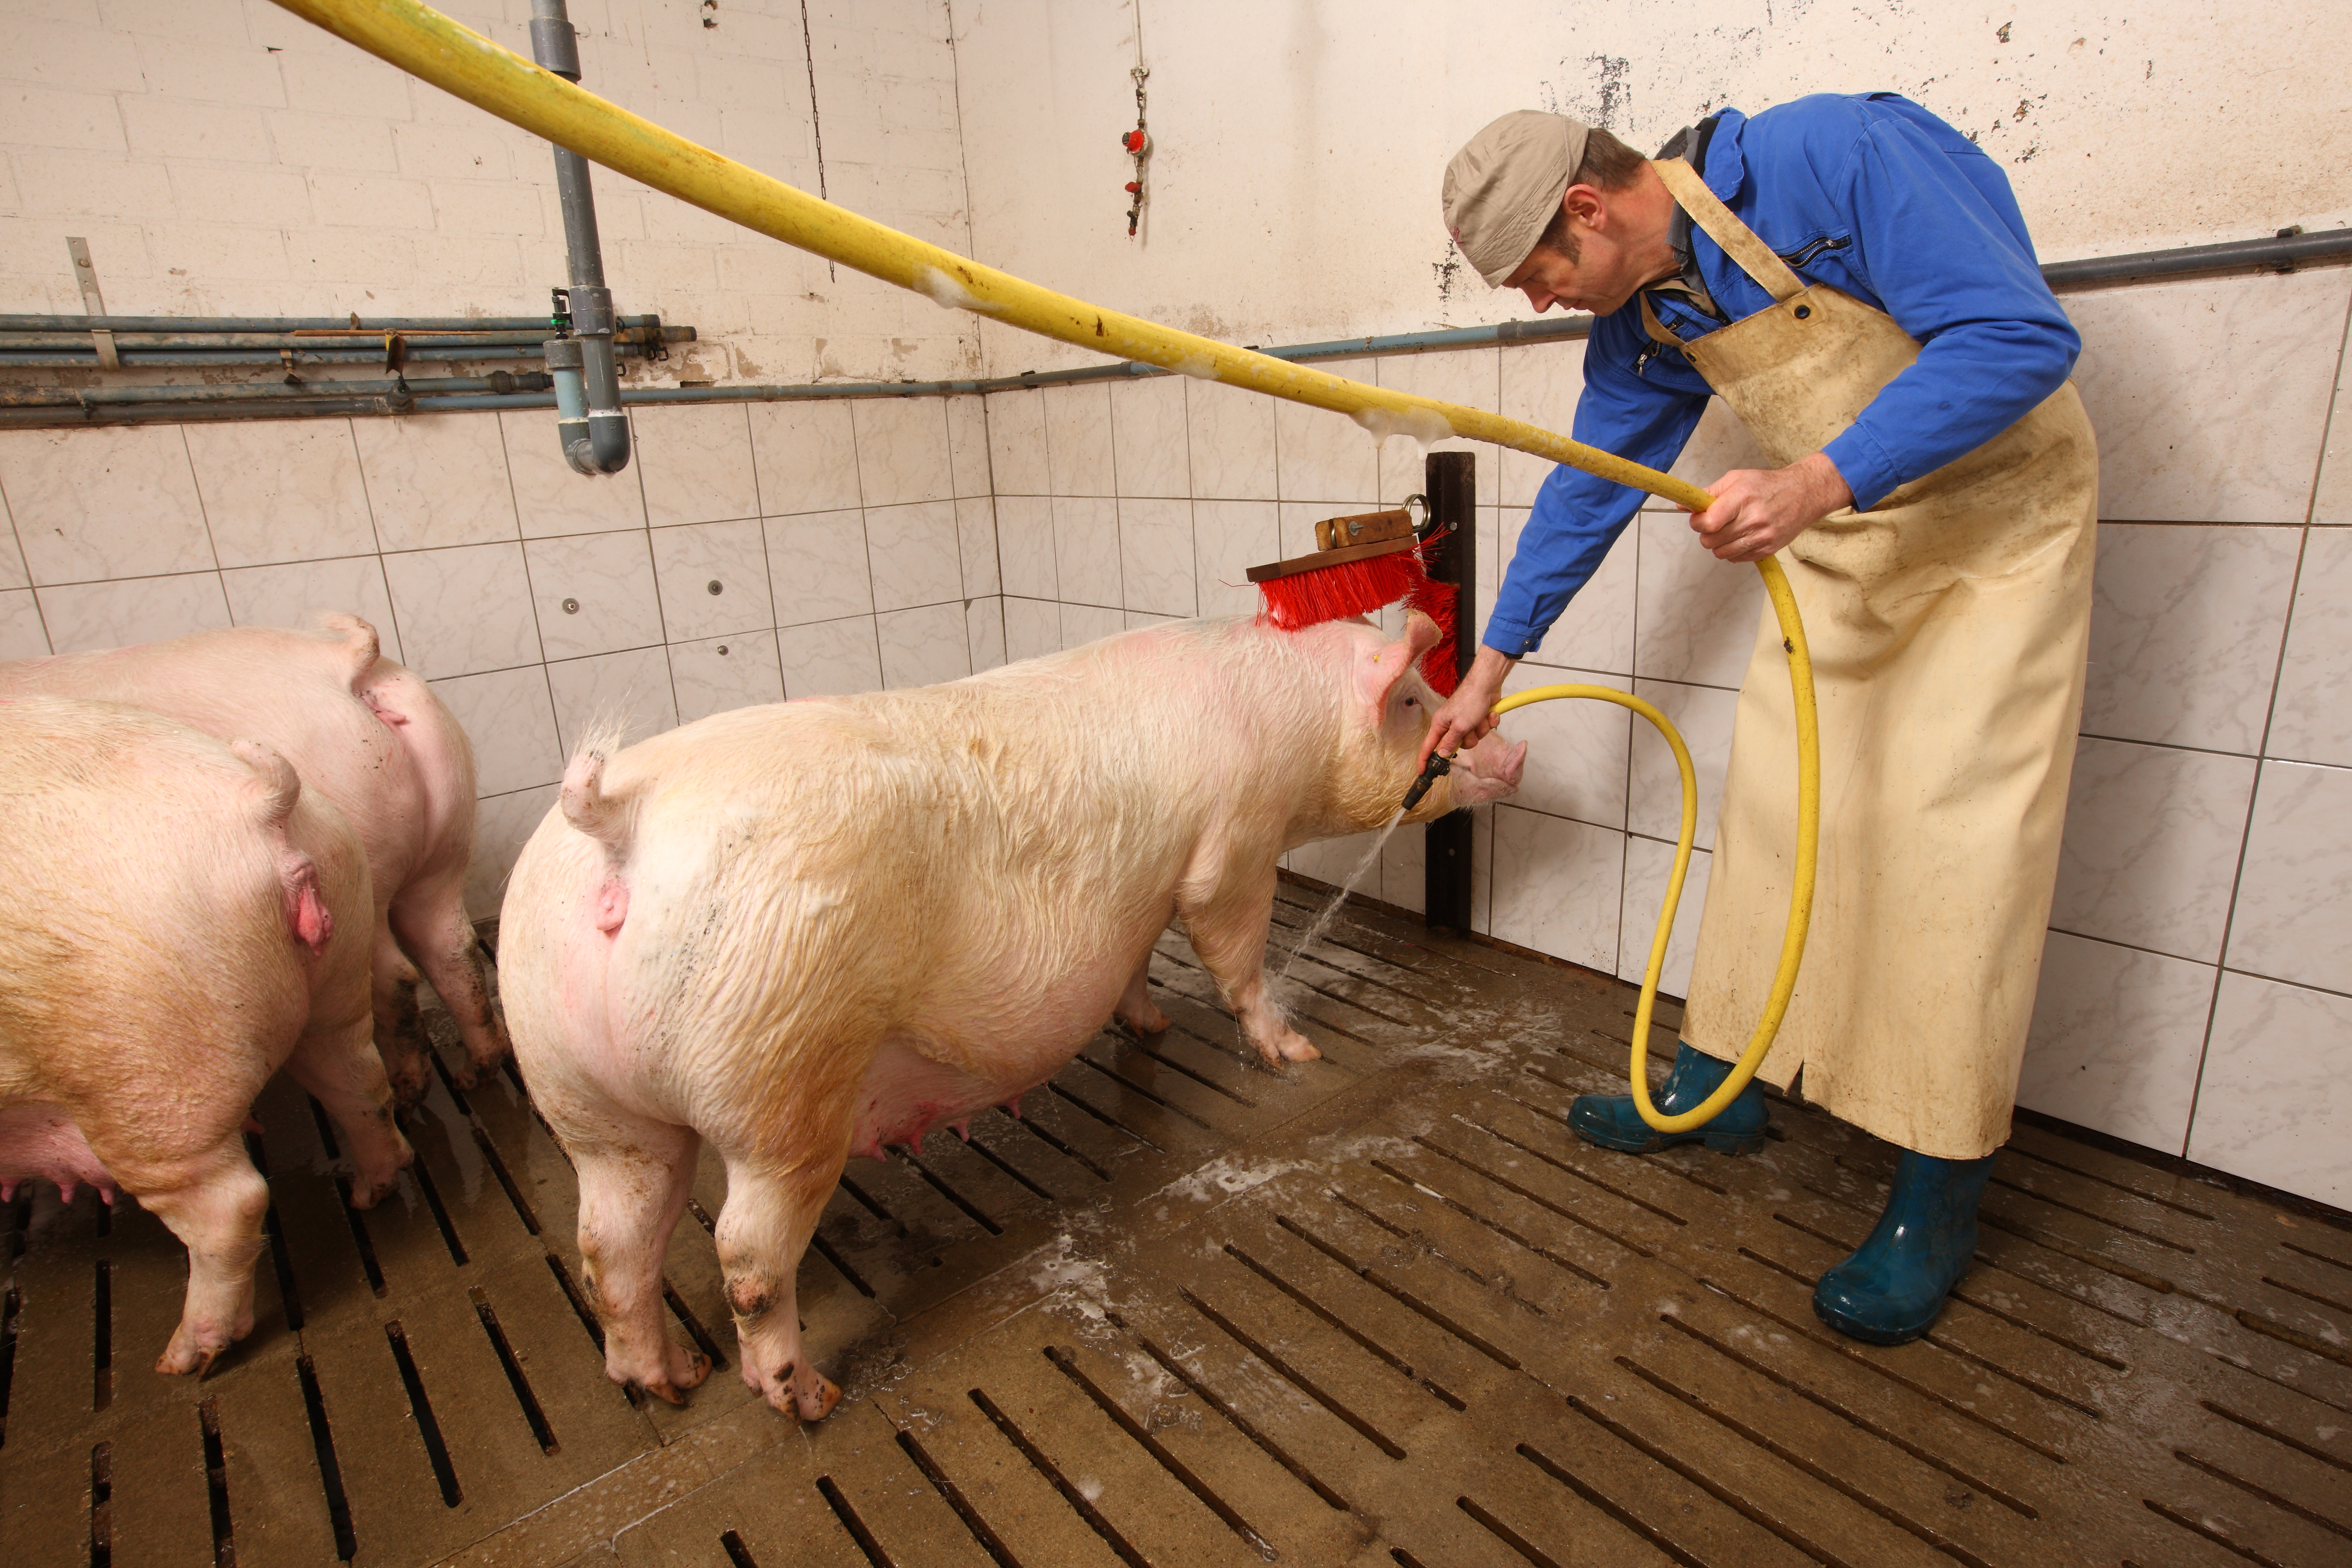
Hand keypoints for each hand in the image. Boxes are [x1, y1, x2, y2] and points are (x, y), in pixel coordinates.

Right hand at [1421, 645, 1516, 766]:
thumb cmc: (1471, 699)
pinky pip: (1482, 730)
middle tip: (1470, 729)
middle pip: (1456, 746)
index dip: (1425, 760)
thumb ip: (1450, 742)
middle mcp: (1450, 724)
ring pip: (1472, 739)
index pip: (1428, 747)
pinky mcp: (1476, 718)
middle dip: (1468, 739)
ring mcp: (1464, 721)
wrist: (1488, 683)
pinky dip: (1487, 723)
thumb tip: (1441, 755)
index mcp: (1440, 724)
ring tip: (1481, 718)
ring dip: (1480, 730)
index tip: (1422, 772)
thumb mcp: (1460, 725)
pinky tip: (1488, 713)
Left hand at [1690, 451, 1851, 561]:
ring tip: (1728, 529)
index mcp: (1742, 498)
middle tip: (1714, 523)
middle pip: (1711, 540)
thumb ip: (1709, 493)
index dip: (1698, 522)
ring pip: (1721, 553)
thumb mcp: (1736, 479)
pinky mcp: (1768, 549)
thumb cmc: (1769, 485)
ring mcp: (1762, 536)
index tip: (1699, 518)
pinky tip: (1741, 536)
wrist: (1803, 493)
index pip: (1709, 522)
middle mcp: (1753, 519)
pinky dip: (1733, 550)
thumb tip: (1684, 505)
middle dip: (1706, 533)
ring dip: (1718, 543)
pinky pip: (1736, 559)